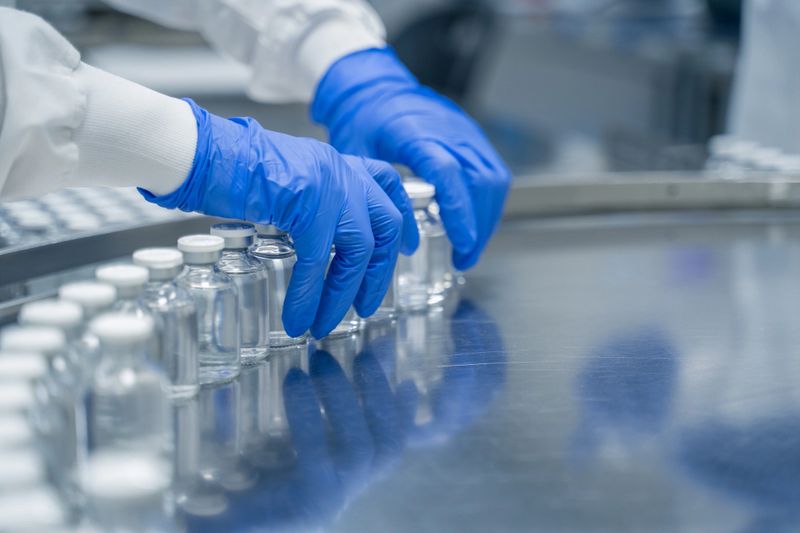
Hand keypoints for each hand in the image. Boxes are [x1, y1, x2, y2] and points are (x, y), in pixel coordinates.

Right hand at [140, 99, 416, 338]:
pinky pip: (318, 262)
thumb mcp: (280, 182)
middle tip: (368, 304)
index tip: (409, 246)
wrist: (197, 150)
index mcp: (334, 162)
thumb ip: (304, 205)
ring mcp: (327, 185)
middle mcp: (339, 170)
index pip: (387, 185)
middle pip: (384, 224)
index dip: (403, 218)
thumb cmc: (224, 168)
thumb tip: (309, 242)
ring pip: (358, 250)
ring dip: (343, 294)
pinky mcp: (308, 204)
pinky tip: (299, 318)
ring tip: (328, 324)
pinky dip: (309, 296)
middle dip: (379, 271)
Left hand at [312, 47, 511, 269]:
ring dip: (486, 217)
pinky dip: (488, 202)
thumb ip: (373, 189)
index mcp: (416, 133)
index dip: (459, 210)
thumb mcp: (356, 153)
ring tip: (469, 246)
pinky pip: (493, 172)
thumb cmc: (363, 119)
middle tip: (463, 258)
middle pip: (480, 182)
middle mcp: (449, 131)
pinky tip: (474, 221)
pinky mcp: (473, 136)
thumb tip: (385, 231)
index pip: (449, 173)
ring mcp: (466, 132)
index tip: (463, 243)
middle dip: (477, 226)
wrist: (375, 85)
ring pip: (494, 180)